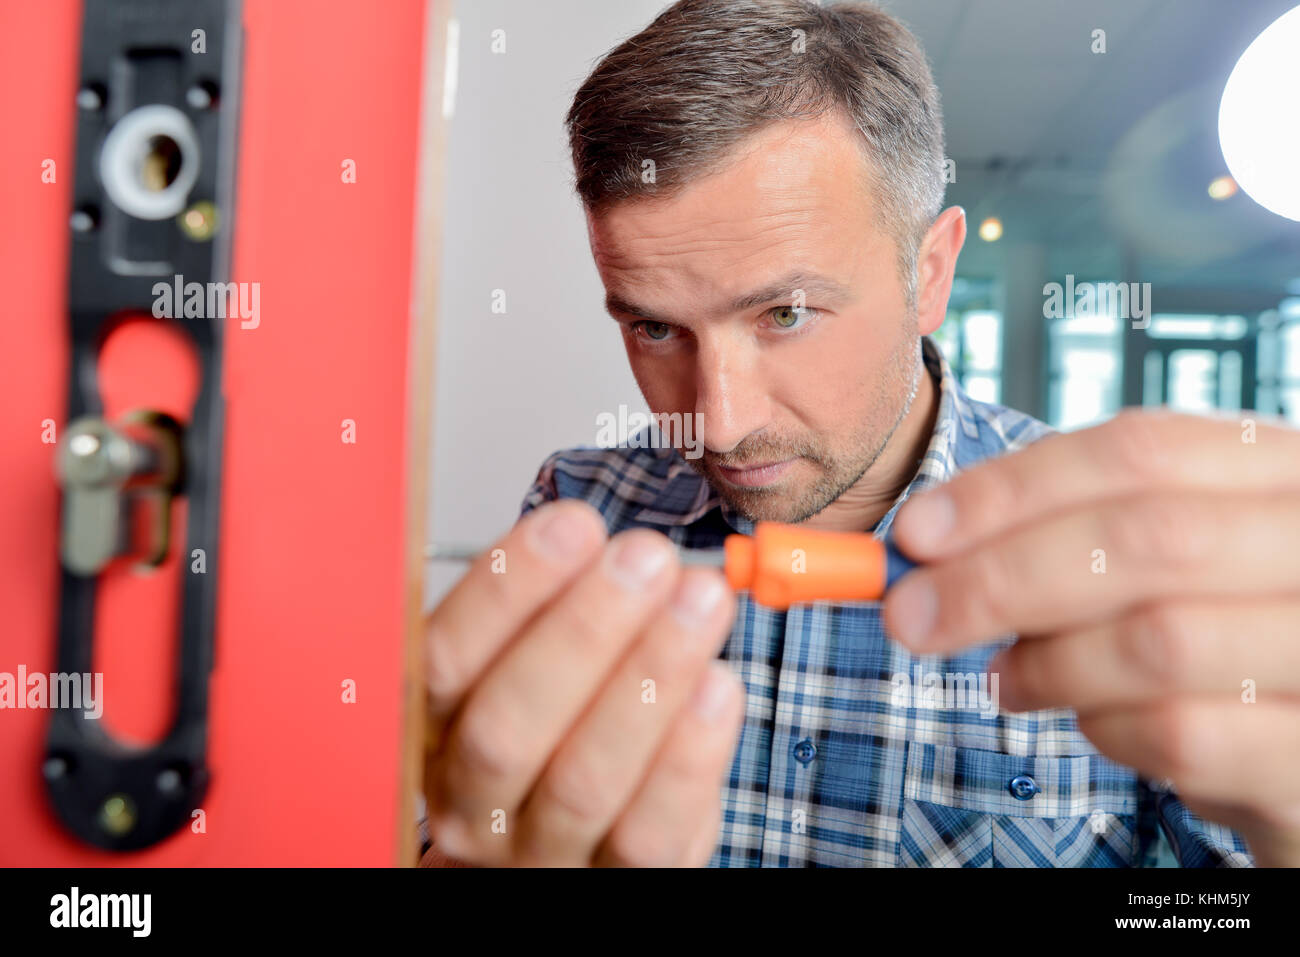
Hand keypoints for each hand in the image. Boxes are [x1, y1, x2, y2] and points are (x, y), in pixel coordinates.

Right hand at [422, 500, 742, 865]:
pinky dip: (688, 755)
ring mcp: (538, 853)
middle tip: (646, 559)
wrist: (547, 852)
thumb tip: (618, 547)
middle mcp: (469, 800)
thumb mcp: (519, 666)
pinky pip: (649, 834)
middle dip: (585, 630)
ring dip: (650, 677)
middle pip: (507, 726)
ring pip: (583, 781)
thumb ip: (549, 611)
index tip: (574, 525)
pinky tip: (719, 686)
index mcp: (430, 727)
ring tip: (701, 601)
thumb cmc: (545, 732)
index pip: (444, 659)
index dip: (507, 589)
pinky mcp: (613, 884)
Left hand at [883, 408, 1299, 865]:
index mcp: (1283, 471)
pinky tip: (1090, 725)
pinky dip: (1104, 730)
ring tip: (1004, 680)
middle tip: (908, 615)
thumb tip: (927, 547)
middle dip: (1000, 577)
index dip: (1011, 488)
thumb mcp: (1169, 562)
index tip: (915, 533)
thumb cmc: (1230, 638)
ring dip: (1047, 663)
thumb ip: (1071, 534)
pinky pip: (1182, 735)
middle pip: (1143, 538)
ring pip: (1157, 640)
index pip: (1138, 451)